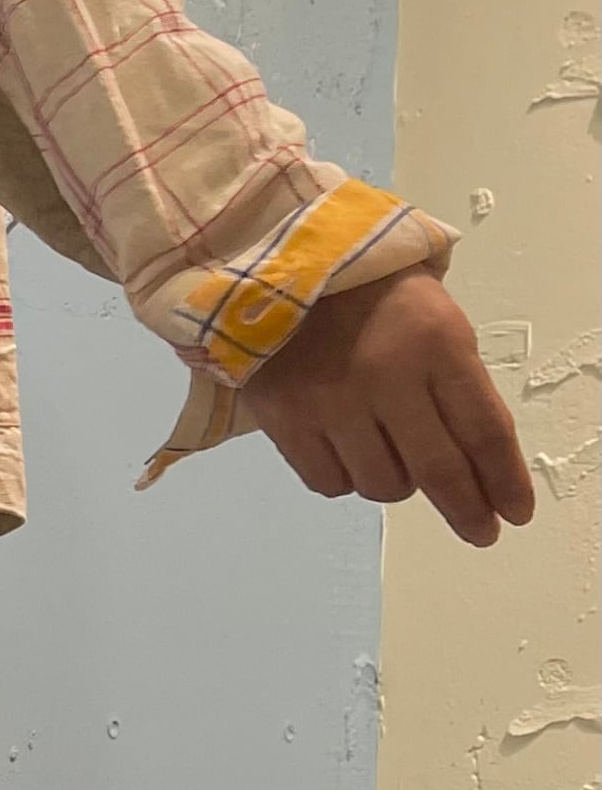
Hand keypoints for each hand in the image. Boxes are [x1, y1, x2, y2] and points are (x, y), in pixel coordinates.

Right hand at [245, 266, 534, 545]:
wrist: (274, 260)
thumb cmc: (369, 289)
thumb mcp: (433, 318)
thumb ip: (457, 383)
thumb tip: (477, 462)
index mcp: (434, 341)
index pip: (484, 430)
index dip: (505, 481)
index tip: (514, 512)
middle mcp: (385, 375)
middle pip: (439, 470)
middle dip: (468, 510)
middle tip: (479, 529)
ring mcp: (330, 399)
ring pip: (382, 484)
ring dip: (397, 483)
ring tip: (391, 457)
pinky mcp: (283, 415)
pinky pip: (328, 481)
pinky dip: (345, 478)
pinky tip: (346, 452)